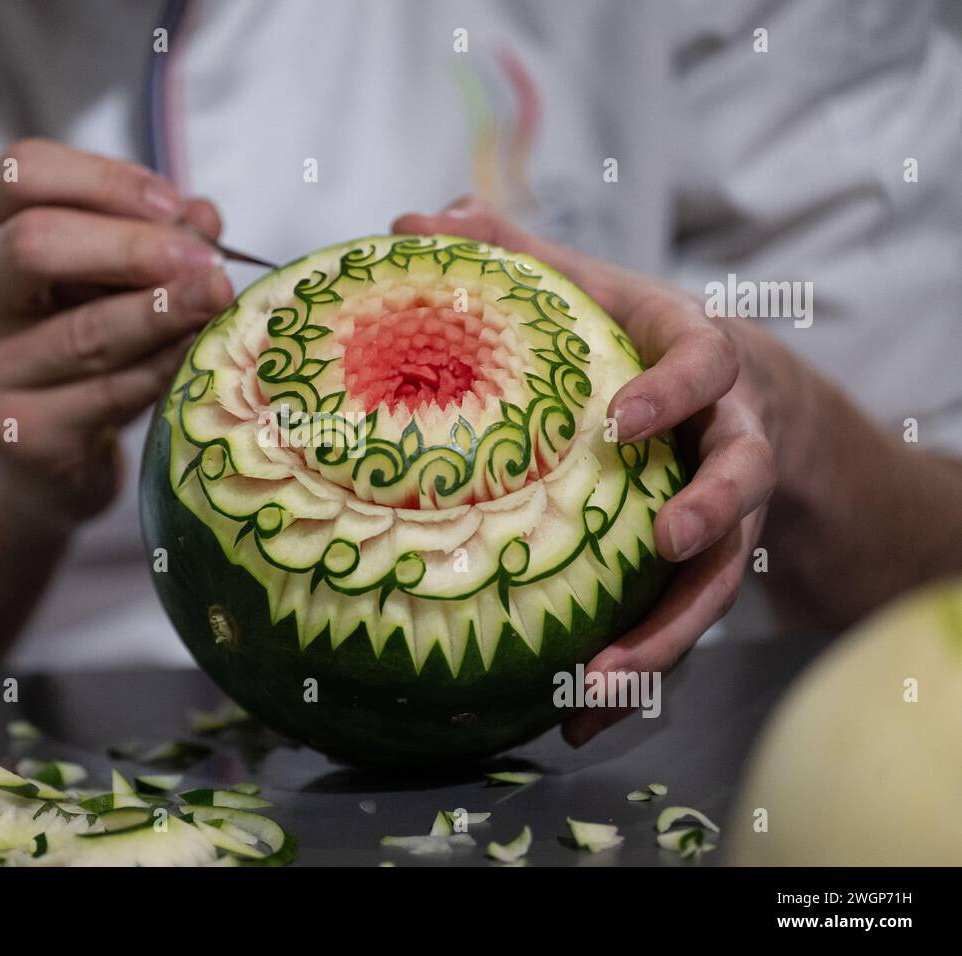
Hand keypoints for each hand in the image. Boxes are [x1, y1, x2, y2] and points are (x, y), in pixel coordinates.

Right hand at [0, 139, 232, 524]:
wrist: (31, 460)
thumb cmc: (67, 345)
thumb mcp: (97, 281)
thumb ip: (145, 240)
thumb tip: (204, 218)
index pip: (20, 174)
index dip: (104, 179)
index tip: (173, 204)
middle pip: (34, 244)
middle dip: (134, 248)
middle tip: (207, 261)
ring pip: (83, 331)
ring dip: (164, 312)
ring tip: (219, 297)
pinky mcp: (17, 434)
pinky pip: (109, 393)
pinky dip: (163, 368)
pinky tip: (200, 353)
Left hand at [393, 198, 779, 744]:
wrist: (744, 401)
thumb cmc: (644, 343)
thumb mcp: (592, 290)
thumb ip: (514, 254)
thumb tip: (411, 217)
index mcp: (701, 368)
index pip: (705, 369)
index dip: (673, 393)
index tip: (626, 418)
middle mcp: (725, 445)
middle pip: (738, 486)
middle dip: (709, 515)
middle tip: (665, 542)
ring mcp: (721, 518)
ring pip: (715, 583)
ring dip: (665, 635)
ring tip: (600, 680)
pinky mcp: (698, 574)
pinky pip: (675, 630)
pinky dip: (631, 677)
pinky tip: (573, 717)